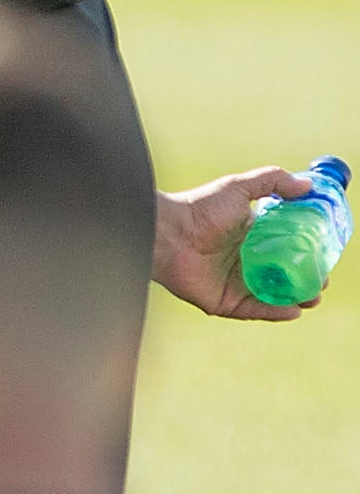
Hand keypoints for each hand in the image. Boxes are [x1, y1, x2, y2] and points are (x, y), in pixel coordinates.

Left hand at [153, 169, 318, 319]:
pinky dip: (274, 312)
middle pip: (281, 276)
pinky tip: (294, 311)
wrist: (166, 233)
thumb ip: (274, 182)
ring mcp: (233, 282)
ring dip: (295, 299)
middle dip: (305, 281)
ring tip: (313, 297)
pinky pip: (253, 310)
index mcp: (251, 237)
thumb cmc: (199, 209)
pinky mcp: (222, 301)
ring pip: (271, 296)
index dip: (306, 255)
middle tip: (322, 281)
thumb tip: (308, 185)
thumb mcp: (239, 188)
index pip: (286, 249)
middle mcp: (244, 261)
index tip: (326, 256)